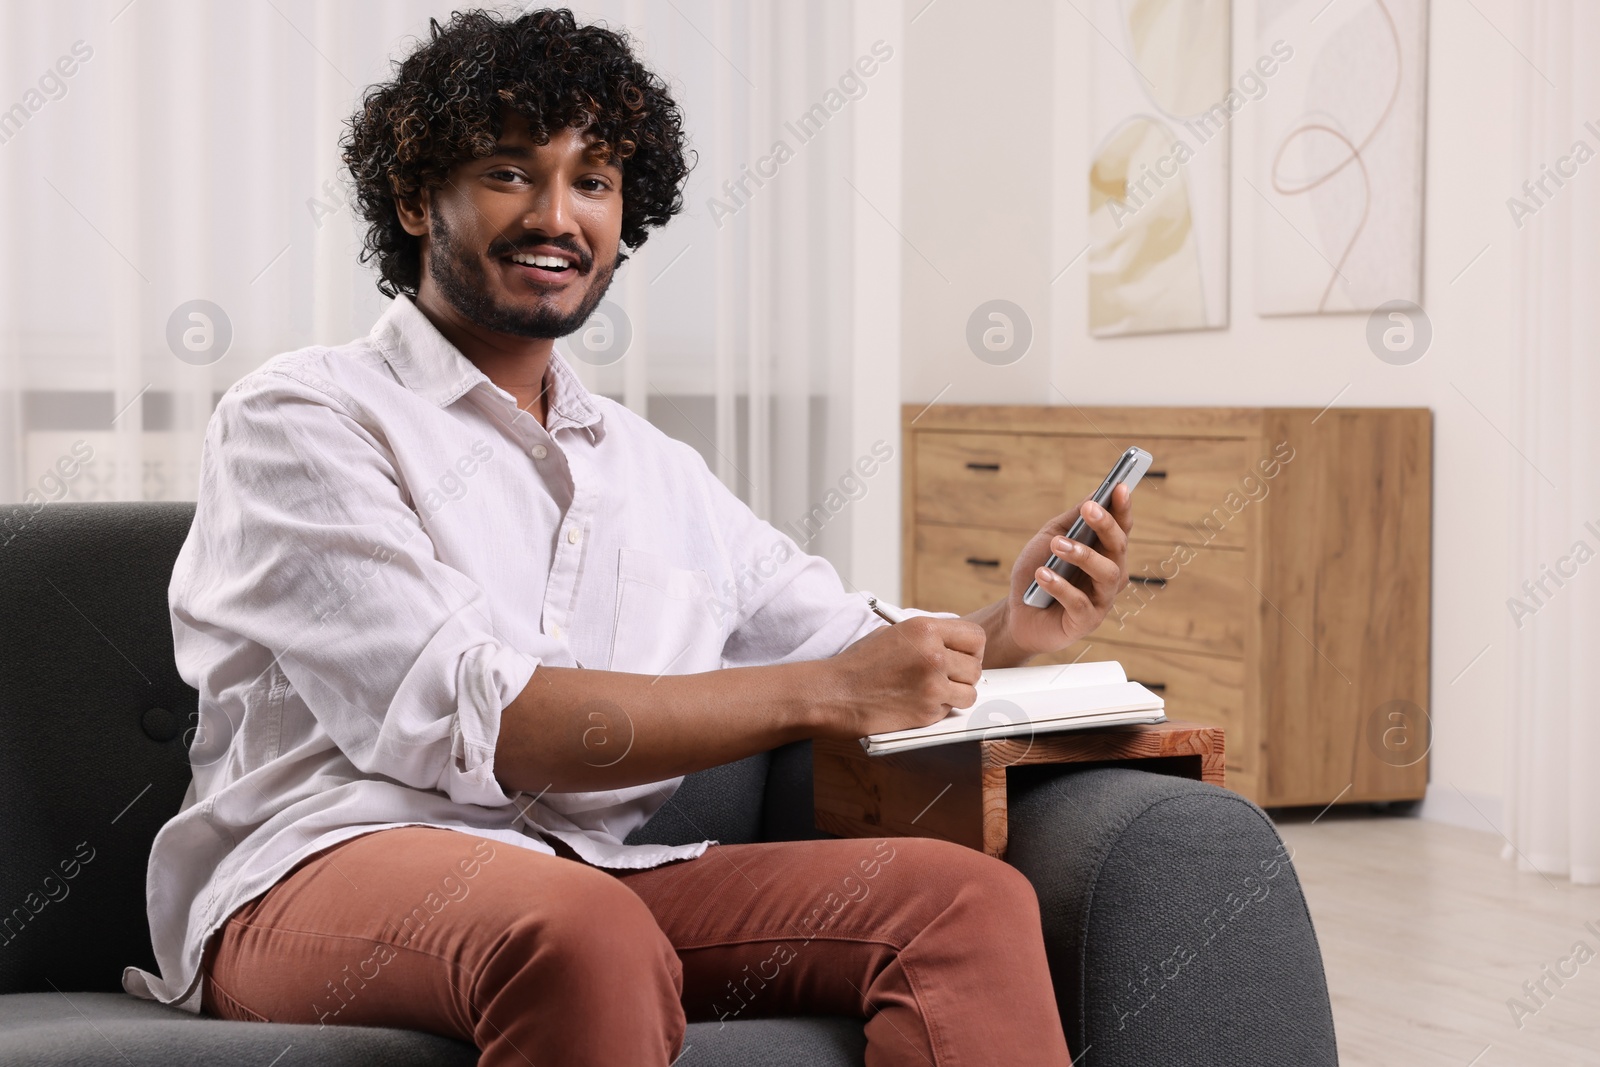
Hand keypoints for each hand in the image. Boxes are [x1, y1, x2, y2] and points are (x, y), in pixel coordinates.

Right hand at [814, 616, 985, 739]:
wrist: (834, 693)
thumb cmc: (858, 664)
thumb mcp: (893, 633)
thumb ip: (926, 636)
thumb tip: (950, 642)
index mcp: (925, 630)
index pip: (975, 637)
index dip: (972, 649)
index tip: (964, 655)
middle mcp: (933, 656)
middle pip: (976, 667)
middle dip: (964, 673)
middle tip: (948, 676)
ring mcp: (932, 686)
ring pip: (970, 693)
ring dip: (957, 694)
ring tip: (935, 690)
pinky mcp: (927, 712)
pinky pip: (950, 711)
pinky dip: (939, 709)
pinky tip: (918, 702)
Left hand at [1003, 482, 1132, 655]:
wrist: (1017, 613)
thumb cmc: (1037, 572)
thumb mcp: (1049, 538)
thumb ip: (1072, 520)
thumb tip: (1096, 494)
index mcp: (1104, 552)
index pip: (1121, 527)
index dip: (1123, 508)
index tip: (1120, 486)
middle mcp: (1110, 574)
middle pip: (1118, 546)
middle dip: (1106, 525)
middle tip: (1089, 508)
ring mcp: (1101, 599)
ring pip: (1107, 574)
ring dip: (1082, 555)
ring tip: (1056, 545)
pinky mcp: (1086, 622)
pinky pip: (1080, 603)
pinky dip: (1060, 587)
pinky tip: (1042, 575)